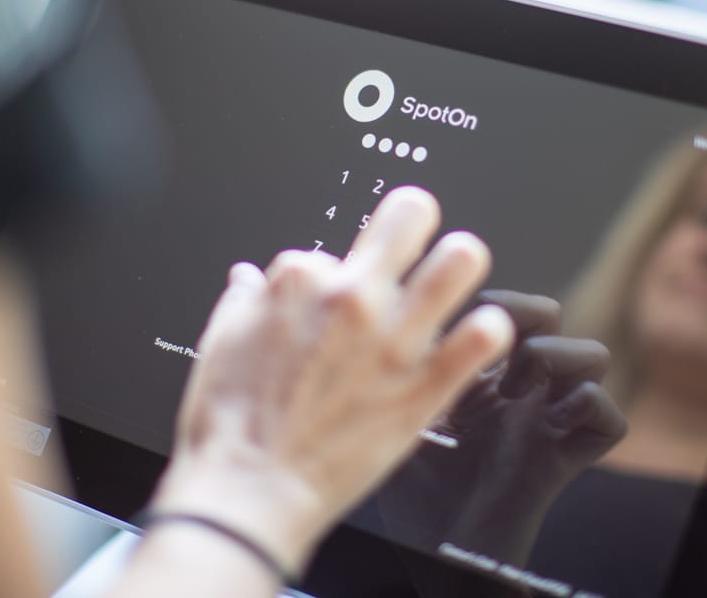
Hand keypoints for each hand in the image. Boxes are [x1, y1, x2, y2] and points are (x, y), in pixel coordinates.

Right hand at [148, 187, 513, 576]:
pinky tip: (479, 336)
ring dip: (459, 262)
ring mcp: (394, 342)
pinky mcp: (424, 388)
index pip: (326, 249)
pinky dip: (487, 333)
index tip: (325, 303)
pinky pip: (481, 340)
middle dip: (414, 219)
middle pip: (410, 214)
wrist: (250, 491)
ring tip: (455, 272)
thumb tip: (250, 280)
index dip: (326, 277)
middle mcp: (353, 300)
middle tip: (414, 240)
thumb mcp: (219, 343)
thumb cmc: (232, 427)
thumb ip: (244, 301)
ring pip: (459, 262)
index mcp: (299, 283)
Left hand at [379, 289, 625, 562]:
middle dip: (530, 314)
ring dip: (557, 357)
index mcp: (485, 375)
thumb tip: (413, 309)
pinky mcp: (566, 458)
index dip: (499, 301)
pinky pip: (611, 418)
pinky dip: (587, 407)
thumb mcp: (402, 409)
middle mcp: (522, 392)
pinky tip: (545, 424)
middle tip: (495, 348)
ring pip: (594, 355)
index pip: (512, 309)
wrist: (429, 545)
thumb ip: (415, 362)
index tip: (465, 318)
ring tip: (512, 391)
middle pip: (555, 317)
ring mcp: (547, 422)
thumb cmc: (410, 484)